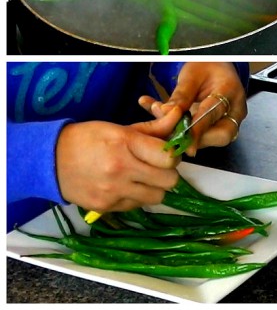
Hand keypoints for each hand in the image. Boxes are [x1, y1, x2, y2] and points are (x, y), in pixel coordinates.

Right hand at [55, 107, 181, 212]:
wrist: (49, 160)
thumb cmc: (89, 138)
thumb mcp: (120, 128)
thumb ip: (153, 128)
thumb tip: (180, 116)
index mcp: (125, 144)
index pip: (168, 157)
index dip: (173, 154)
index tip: (166, 152)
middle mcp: (121, 170)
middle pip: (169, 180)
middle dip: (168, 172)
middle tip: (157, 166)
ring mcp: (113, 192)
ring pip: (157, 197)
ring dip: (155, 187)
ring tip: (142, 177)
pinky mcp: (106, 207)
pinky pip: (137, 205)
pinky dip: (137, 197)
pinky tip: (126, 186)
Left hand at [139, 63, 246, 155]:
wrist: (215, 65)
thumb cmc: (206, 66)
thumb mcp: (191, 74)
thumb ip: (181, 95)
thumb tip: (166, 112)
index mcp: (230, 90)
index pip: (214, 113)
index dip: (198, 128)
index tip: (182, 137)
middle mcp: (234, 110)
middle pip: (222, 134)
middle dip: (196, 139)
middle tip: (172, 135)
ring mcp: (228, 120)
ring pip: (213, 139)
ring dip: (187, 138)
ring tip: (165, 127)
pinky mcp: (218, 127)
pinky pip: (203, 137)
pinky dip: (183, 136)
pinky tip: (166, 127)